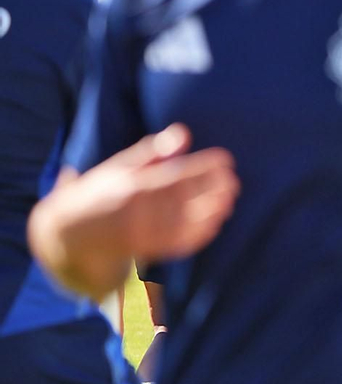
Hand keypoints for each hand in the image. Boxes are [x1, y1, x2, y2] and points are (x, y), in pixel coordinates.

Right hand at [30, 124, 238, 295]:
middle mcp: (136, 210)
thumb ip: (154, 152)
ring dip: (211, 212)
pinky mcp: (142, 251)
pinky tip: (215, 223)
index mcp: (131, 185)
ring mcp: (139, 233)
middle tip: (233, 181)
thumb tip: (183, 132)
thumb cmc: (99, 192)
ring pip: (183, 222)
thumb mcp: (120, 167)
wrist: (67, 234)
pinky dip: (198, 234)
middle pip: (184, 199)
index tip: (226, 159)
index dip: (204, 167)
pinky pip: (175, 244)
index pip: (175, 174)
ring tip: (230, 200)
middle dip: (212, 190)